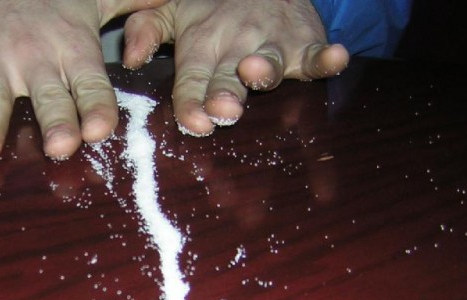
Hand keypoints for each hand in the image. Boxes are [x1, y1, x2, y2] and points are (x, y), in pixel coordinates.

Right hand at [0, 0, 166, 162]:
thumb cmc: (63, 1)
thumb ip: (139, 7)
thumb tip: (175, 1)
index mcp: (74, 49)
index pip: (90, 83)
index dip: (95, 105)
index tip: (100, 129)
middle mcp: (36, 58)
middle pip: (48, 96)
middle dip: (54, 120)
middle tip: (58, 147)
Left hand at [122, 0, 349, 135]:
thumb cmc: (213, 7)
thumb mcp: (173, 11)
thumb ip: (147, 30)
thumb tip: (130, 58)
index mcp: (202, 46)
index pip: (192, 80)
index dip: (191, 102)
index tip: (193, 121)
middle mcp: (236, 49)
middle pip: (229, 78)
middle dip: (225, 94)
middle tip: (222, 109)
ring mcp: (273, 47)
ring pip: (270, 64)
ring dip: (265, 71)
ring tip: (256, 73)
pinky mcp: (305, 45)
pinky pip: (316, 54)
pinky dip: (326, 58)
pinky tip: (336, 58)